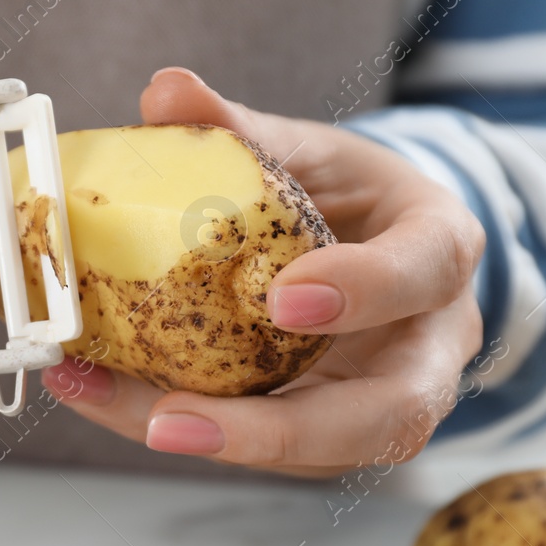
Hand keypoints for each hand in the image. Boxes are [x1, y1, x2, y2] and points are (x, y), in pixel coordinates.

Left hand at [41, 68, 484, 477]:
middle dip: (279, 431)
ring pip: (321, 453)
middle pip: (387, 416)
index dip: (365, 290)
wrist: (380, 253)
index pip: (423, 273)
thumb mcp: (312, 152)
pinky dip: (186, 428)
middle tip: (173, 420)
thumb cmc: (352, 201)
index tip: (284, 299)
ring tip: (114, 408)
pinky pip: (267, 448)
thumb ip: (244, 130)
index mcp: (440, 253)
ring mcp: (384, 403)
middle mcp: (427, 346)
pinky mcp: (333, 438)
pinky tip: (105, 396)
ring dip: (212, 442)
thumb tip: (164, 92)